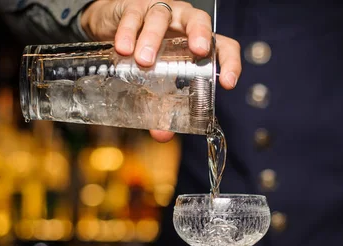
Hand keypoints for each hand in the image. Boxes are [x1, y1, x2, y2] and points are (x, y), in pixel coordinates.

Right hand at [81, 0, 240, 141]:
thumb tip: (162, 135)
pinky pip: (133, 16)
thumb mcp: (157, 82)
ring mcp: (160, 12)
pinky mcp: (133, 8)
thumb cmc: (146, 54)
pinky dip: (127, 32)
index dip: (230, 62)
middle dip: (200, 33)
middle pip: (198, 19)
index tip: (227, 83)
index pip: (223, 46)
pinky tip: (123, 49)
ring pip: (161, 16)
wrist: (112, 27)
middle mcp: (183, 23)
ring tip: (144, 61)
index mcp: (196, 42)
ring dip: (153, 38)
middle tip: (197, 50)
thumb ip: (161, 107)